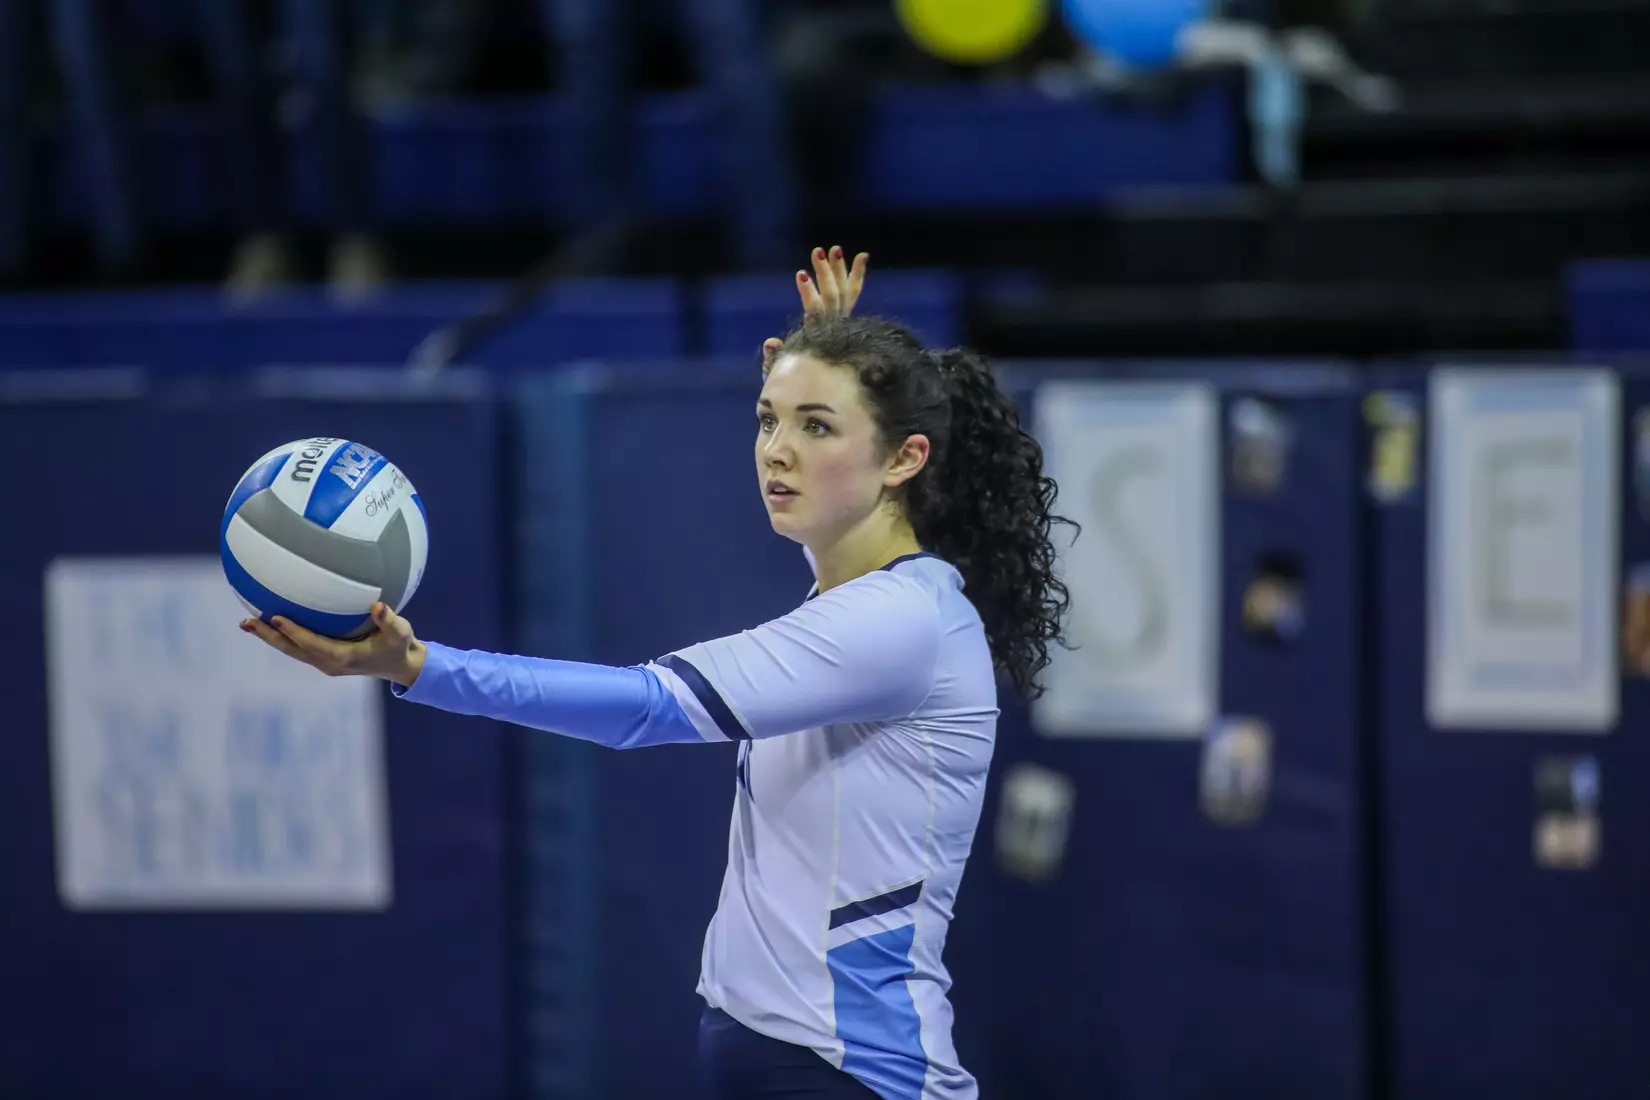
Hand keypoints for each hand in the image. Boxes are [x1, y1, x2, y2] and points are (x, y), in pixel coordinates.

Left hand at [241, 602, 426, 687]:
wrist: (400, 665)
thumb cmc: (400, 645)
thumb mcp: (401, 631)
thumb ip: (389, 620)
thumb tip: (377, 606)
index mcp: (343, 657)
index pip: (312, 643)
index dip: (293, 632)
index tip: (275, 617)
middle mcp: (329, 663)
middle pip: (292, 650)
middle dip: (268, 636)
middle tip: (246, 621)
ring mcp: (325, 662)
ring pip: (291, 650)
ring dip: (269, 637)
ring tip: (247, 622)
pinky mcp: (325, 658)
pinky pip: (298, 647)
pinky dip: (283, 636)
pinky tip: (272, 621)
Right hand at [763, 245, 869, 370]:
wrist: (817, 379)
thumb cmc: (792, 371)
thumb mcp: (777, 367)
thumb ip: (773, 356)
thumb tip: (769, 341)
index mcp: (814, 335)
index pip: (815, 312)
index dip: (809, 294)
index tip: (801, 276)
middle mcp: (831, 326)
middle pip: (832, 297)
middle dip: (825, 274)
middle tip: (818, 252)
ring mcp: (840, 318)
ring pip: (844, 291)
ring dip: (839, 269)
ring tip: (834, 248)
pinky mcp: (844, 313)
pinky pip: (854, 292)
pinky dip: (858, 275)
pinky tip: (863, 255)